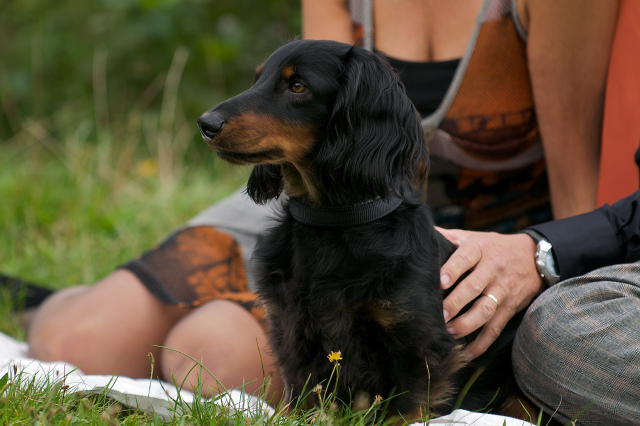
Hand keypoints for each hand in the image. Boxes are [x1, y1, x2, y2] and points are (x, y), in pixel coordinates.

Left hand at [437, 227, 545, 359]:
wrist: (535, 256)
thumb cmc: (494, 247)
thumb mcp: (473, 237)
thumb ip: (449, 237)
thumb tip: (423, 233)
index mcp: (480, 249)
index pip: (465, 258)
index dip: (453, 269)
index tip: (440, 281)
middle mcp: (492, 270)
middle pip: (474, 287)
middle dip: (456, 303)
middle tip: (439, 314)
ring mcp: (502, 290)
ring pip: (486, 309)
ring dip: (468, 324)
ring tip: (450, 332)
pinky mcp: (510, 307)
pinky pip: (496, 327)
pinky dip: (483, 343)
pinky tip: (469, 353)